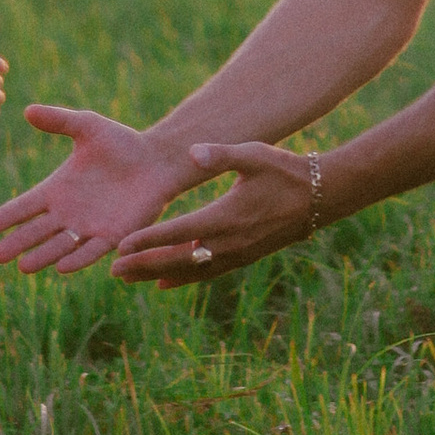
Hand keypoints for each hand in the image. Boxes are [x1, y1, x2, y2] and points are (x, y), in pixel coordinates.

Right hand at [0, 105, 197, 274]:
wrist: (157, 159)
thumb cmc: (122, 142)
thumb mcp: (87, 126)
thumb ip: (59, 121)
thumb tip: (27, 110)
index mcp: (57, 189)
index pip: (25, 206)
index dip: (7, 217)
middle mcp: (69, 212)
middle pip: (37, 231)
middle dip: (17, 243)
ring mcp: (90, 226)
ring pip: (60, 245)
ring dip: (43, 255)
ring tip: (24, 266)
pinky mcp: (114, 236)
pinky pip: (92, 251)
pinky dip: (78, 259)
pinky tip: (62, 267)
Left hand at [114, 140, 320, 287]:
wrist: (321, 196)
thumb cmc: (285, 170)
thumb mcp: (254, 155)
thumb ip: (221, 154)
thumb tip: (193, 152)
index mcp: (226, 217)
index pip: (178, 234)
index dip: (148, 240)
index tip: (121, 247)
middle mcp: (229, 243)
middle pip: (178, 260)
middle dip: (144, 266)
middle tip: (112, 271)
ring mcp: (237, 254)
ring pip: (190, 271)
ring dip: (158, 275)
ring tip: (129, 279)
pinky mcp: (244, 258)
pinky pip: (207, 273)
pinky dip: (183, 278)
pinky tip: (164, 282)